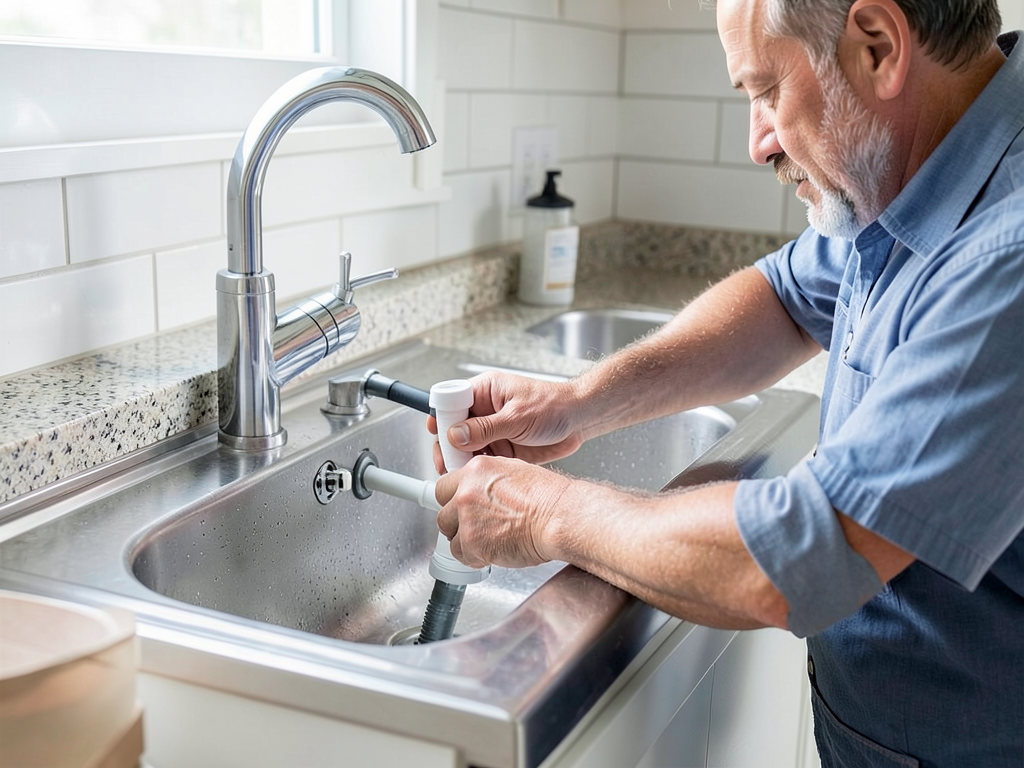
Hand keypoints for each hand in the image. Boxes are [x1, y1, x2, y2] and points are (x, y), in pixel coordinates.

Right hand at [427, 370, 584, 474]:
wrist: (581, 419)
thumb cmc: (555, 405)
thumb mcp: (517, 416)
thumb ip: (485, 428)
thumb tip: (455, 435)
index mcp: (484, 391)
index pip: (450, 402)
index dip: (441, 420)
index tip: (438, 437)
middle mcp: (485, 411)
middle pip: (453, 430)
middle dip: (448, 447)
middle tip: (448, 463)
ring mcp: (492, 431)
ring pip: (466, 448)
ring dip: (462, 461)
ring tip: (461, 475)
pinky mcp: (502, 448)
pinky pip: (482, 461)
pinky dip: (477, 470)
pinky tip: (477, 477)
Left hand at [433, 456, 572, 568]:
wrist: (558, 518)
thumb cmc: (547, 499)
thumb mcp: (513, 473)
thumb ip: (488, 482)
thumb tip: (480, 492)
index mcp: (477, 470)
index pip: (445, 487)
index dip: (453, 501)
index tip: (458, 509)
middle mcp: (467, 491)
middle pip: (443, 513)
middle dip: (457, 523)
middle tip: (477, 528)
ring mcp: (467, 517)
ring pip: (450, 536)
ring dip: (466, 541)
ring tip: (490, 540)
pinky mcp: (472, 542)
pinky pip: (462, 555)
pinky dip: (475, 557)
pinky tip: (494, 550)